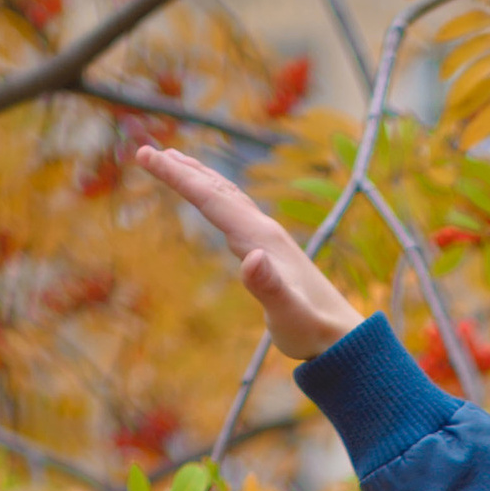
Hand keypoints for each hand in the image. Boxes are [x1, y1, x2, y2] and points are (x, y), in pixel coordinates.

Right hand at [135, 142, 361, 360]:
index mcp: (262, 239)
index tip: (147, 156)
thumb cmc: (312, 331)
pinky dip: (216, 198)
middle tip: (147, 152)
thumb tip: (250, 259)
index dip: (178, 178)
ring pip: (227, 198)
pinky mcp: (270, 252)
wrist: (343, 338)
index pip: (212, 200)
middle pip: (217, 191)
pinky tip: (212, 202)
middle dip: (181, 171)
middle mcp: (265, 231)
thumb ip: (269, 289)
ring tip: (173, 161)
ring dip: (199, 178)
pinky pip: (236, 213)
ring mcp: (268, 240)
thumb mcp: (288, 315)